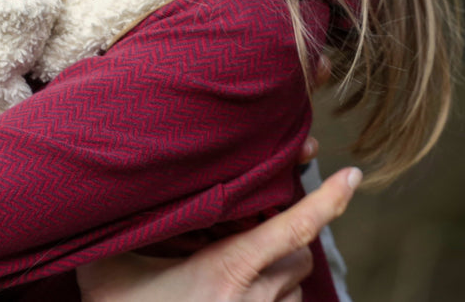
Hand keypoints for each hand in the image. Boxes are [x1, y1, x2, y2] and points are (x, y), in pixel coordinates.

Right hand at [76, 167, 361, 301]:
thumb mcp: (114, 264)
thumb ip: (133, 224)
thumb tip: (123, 183)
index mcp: (224, 271)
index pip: (291, 229)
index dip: (327, 201)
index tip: (350, 176)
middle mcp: (250, 300)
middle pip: (299, 255)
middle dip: (286, 239)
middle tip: (248, 228)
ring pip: (292, 287)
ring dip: (275, 270)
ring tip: (233, 266)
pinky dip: (268, 296)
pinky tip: (230, 292)